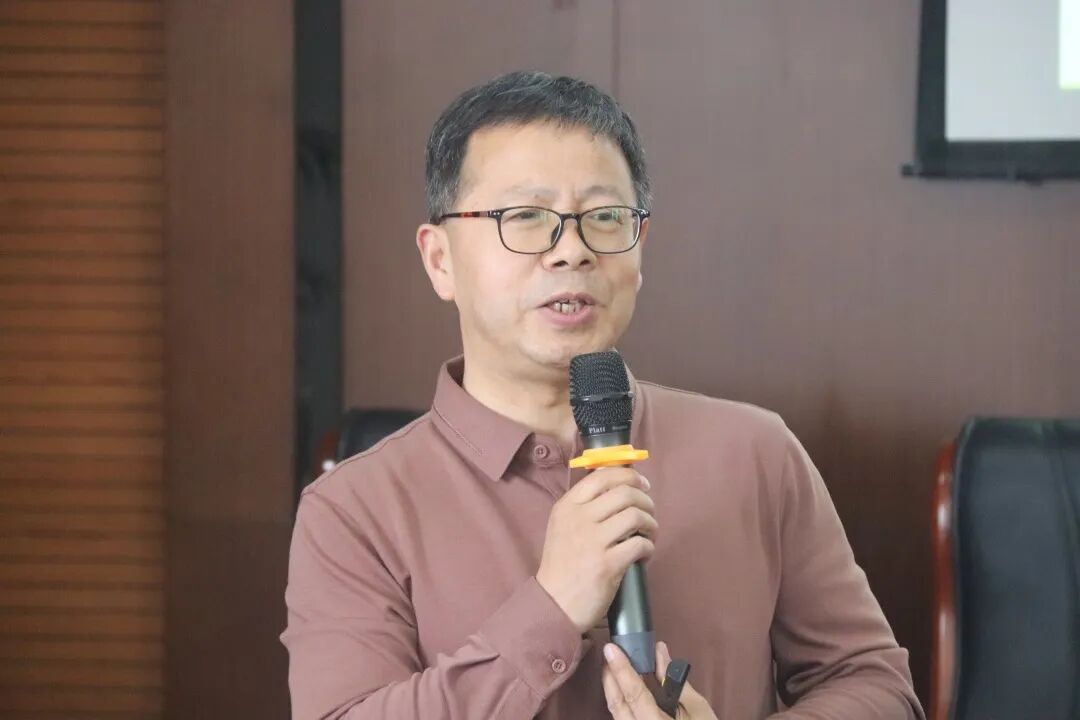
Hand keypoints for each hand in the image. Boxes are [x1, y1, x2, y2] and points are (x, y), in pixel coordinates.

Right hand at [536, 467, 657, 633]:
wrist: (554, 603)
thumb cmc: (563, 565)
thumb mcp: (563, 526)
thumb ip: (584, 507)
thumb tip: (620, 487)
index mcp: (567, 506)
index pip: (602, 475)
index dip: (629, 475)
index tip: (641, 484)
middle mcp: (579, 518)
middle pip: (625, 493)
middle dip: (646, 500)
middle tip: (649, 512)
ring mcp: (593, 541)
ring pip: (636, 516)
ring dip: (651, 524)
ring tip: (649, 534)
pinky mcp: (607, 564)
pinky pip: (640, 544)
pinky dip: (649, 547)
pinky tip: (645, 554)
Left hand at [602, 640, 716, 719]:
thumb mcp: (698, 709)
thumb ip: (675, 681)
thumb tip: (659, 652)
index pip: (634, 695)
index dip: (621, 670)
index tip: (610, 649)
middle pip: (617, 705)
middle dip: (610, 677)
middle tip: (610, 653)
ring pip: (616, 713)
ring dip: (613, 689)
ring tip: (615, 668)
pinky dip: (621, 702)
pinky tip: (625, 690)